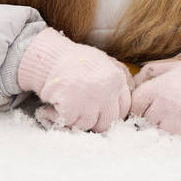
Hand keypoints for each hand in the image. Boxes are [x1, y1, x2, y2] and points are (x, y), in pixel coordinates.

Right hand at [18, 27, 132, 132]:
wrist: (49, 56)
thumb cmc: (75, 60)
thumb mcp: (104, 60)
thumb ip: (119, 74)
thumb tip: (132, 91)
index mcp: (117, 79)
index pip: (123, 110)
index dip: (109, 112)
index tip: (97, 110)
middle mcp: (107, 89)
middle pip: (107, 122)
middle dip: (93, 120)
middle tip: (79, 110)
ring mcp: (90, 99)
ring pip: (87, 125)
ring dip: (74, 119)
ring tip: (66, 104)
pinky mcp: (71, 105)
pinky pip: (69, 122)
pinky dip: (58, 117)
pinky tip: (53, 106)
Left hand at [130, 61, 180, 144]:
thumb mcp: (170, 66)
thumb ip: (148, 72)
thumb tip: (132, 82)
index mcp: (157, 90)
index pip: (135, 108)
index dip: (140, 108)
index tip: (149, 107)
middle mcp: (165, 108)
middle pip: (144, 123)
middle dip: (150, 119)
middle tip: (164, 113)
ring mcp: (178, 125)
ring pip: (158, 135)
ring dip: (163, 130)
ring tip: (175, 119)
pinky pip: (175, 143)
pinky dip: (177, 137)